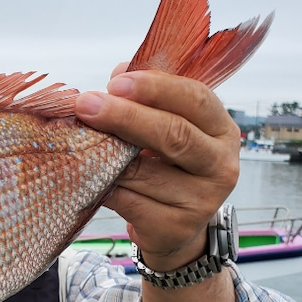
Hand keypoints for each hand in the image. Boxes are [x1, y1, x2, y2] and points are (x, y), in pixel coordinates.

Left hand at [75, 69, 239, 270]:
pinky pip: (129, 202)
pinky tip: (90, 178)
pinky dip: (104, 188)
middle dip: (125, 116)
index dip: (155, 87)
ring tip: (80, 142)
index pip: (196, 99)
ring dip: (105, 156)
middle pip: (174, 134)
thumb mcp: (164, 126)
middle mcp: (222, 164)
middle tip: (86, 104)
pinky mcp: (176, 227)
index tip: (115, 83)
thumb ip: (146, 98)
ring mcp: (203, 200)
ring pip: (143, 172)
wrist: (174, 226)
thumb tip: (118, 74)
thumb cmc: (165, 165)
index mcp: (222, 129)